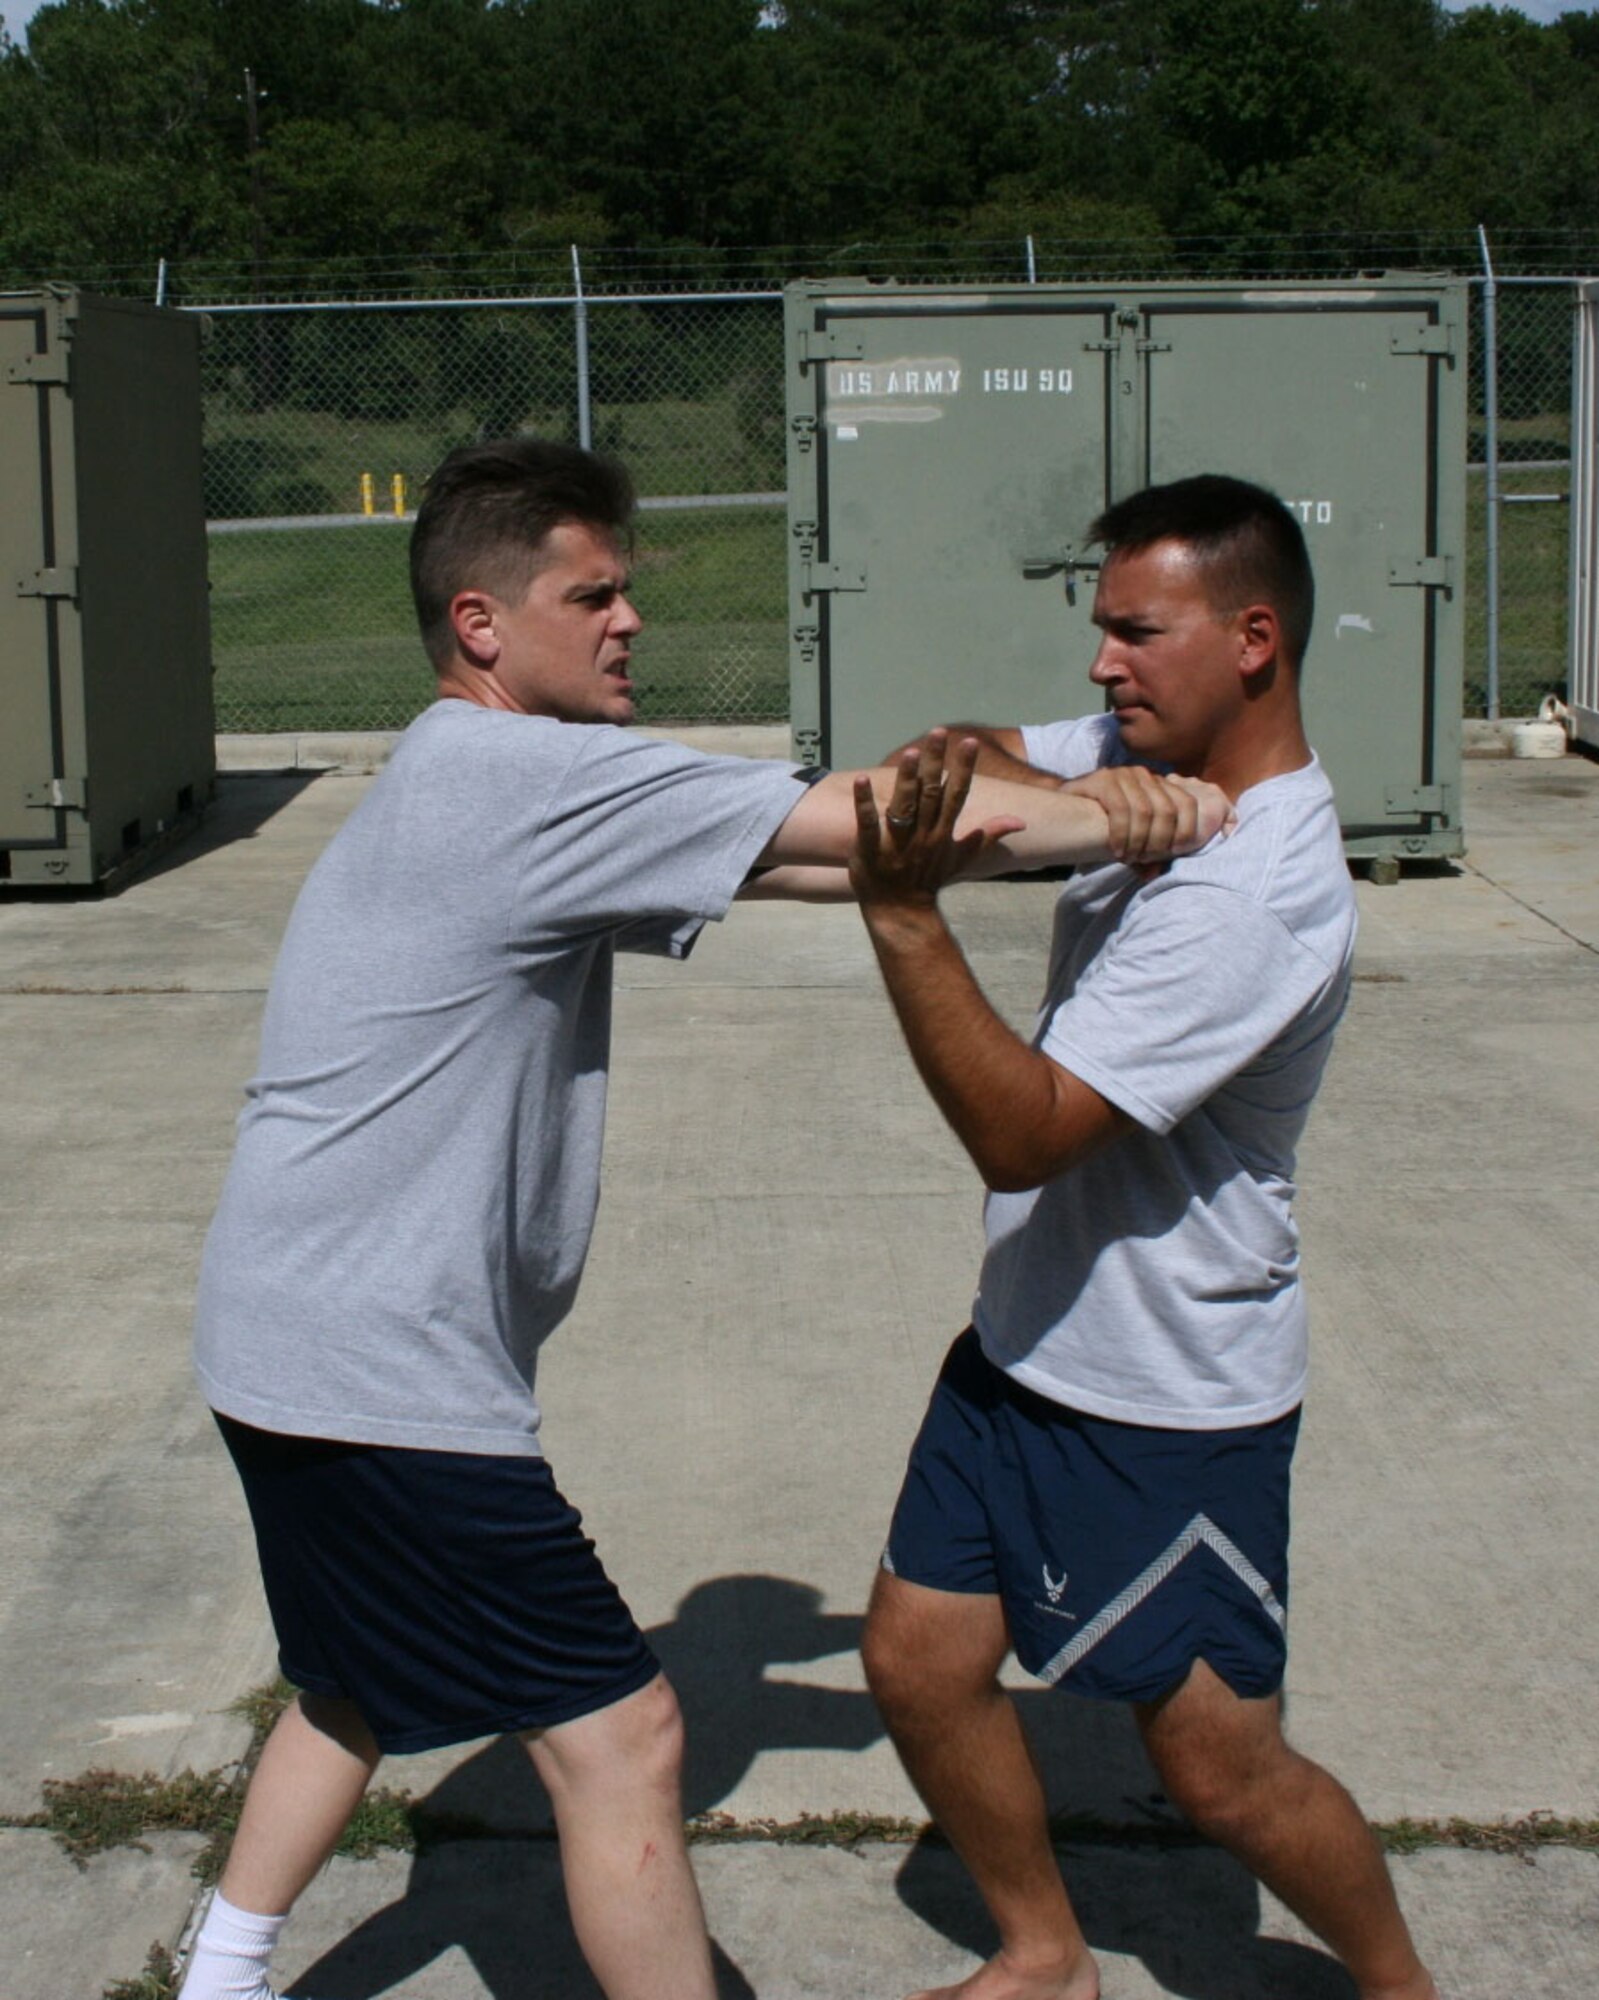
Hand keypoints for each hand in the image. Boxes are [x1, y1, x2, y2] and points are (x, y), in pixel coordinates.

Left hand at [849, 730, 1023, 906]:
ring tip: (913, 752)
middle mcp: (923, 834)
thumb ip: (987, 835)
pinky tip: (861, 780)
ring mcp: (897, 842)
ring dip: (908, 779)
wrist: (901, 910)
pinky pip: (867, 824)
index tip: (970, 742)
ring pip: (904, 806)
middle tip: (938, 731)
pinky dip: (864, 803)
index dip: (963, 768)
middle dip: (936, 761)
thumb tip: (1020, 822)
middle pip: (931, 792)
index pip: (957, 794)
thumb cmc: (929, 878)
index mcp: (943, 832)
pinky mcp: (870, 849)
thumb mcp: (961, 857)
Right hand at [1059, 767, 1233, 866]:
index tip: (1173, 853)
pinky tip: (1116, 850)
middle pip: (1167, 811)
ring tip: (1128, 858)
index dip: (1186, 830)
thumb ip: (1145, 853)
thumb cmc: (1102, 827)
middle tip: (1144, 859)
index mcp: (1158, 784)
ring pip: (1144, 812)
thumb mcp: (1131, 839)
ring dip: (1138, 841)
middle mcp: (1144, 775)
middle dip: (1158, 841)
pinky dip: (1121, 835)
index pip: (1187, 804)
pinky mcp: (1103, 779)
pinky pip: (1120, 810)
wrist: (1063, 811)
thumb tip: (1152, 874)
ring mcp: (1123, 774)